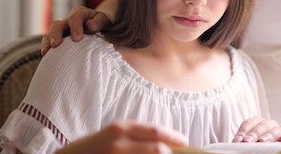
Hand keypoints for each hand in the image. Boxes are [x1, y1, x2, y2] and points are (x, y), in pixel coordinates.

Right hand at [41, 5, 110, 54]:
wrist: (98, 26)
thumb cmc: (101, 24)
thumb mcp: (103, 20)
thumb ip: (99, 22)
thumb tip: (90, 26)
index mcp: (80, 13)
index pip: (75, 17)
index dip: (75, 27)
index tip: (77, 38)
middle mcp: (68, 20)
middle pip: (58, 24)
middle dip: (56, 34)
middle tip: (56, 44)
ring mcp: (61, 29)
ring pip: (50, 33)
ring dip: (48, 41)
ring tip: (46, 51)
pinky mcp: (57, 38)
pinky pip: (47, 41)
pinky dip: (45, 46)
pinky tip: (45, 55)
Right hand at [55, 121, 187, 153]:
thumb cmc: (95, 147)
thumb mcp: (114, 135)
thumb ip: (137, 137)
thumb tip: (165, 144)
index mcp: (121, 128)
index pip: (156, 131)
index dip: (174, 137)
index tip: (185, 142)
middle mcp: (119, 143)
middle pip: (158, 150)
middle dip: (168, 153)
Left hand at [232, 116, 280, 142]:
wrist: (261, 148)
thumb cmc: (253, 145)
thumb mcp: (247, 142)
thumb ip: (243, 141)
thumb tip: (237, 142)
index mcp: (256, 122)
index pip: (248, 123)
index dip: (243, 131)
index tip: (238, 140)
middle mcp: (268, 124)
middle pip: (262, 125)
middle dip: (254, 133)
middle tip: (247, 141)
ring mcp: (278, 131)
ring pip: (275, 130)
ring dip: (268, 135)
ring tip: (262, 141)